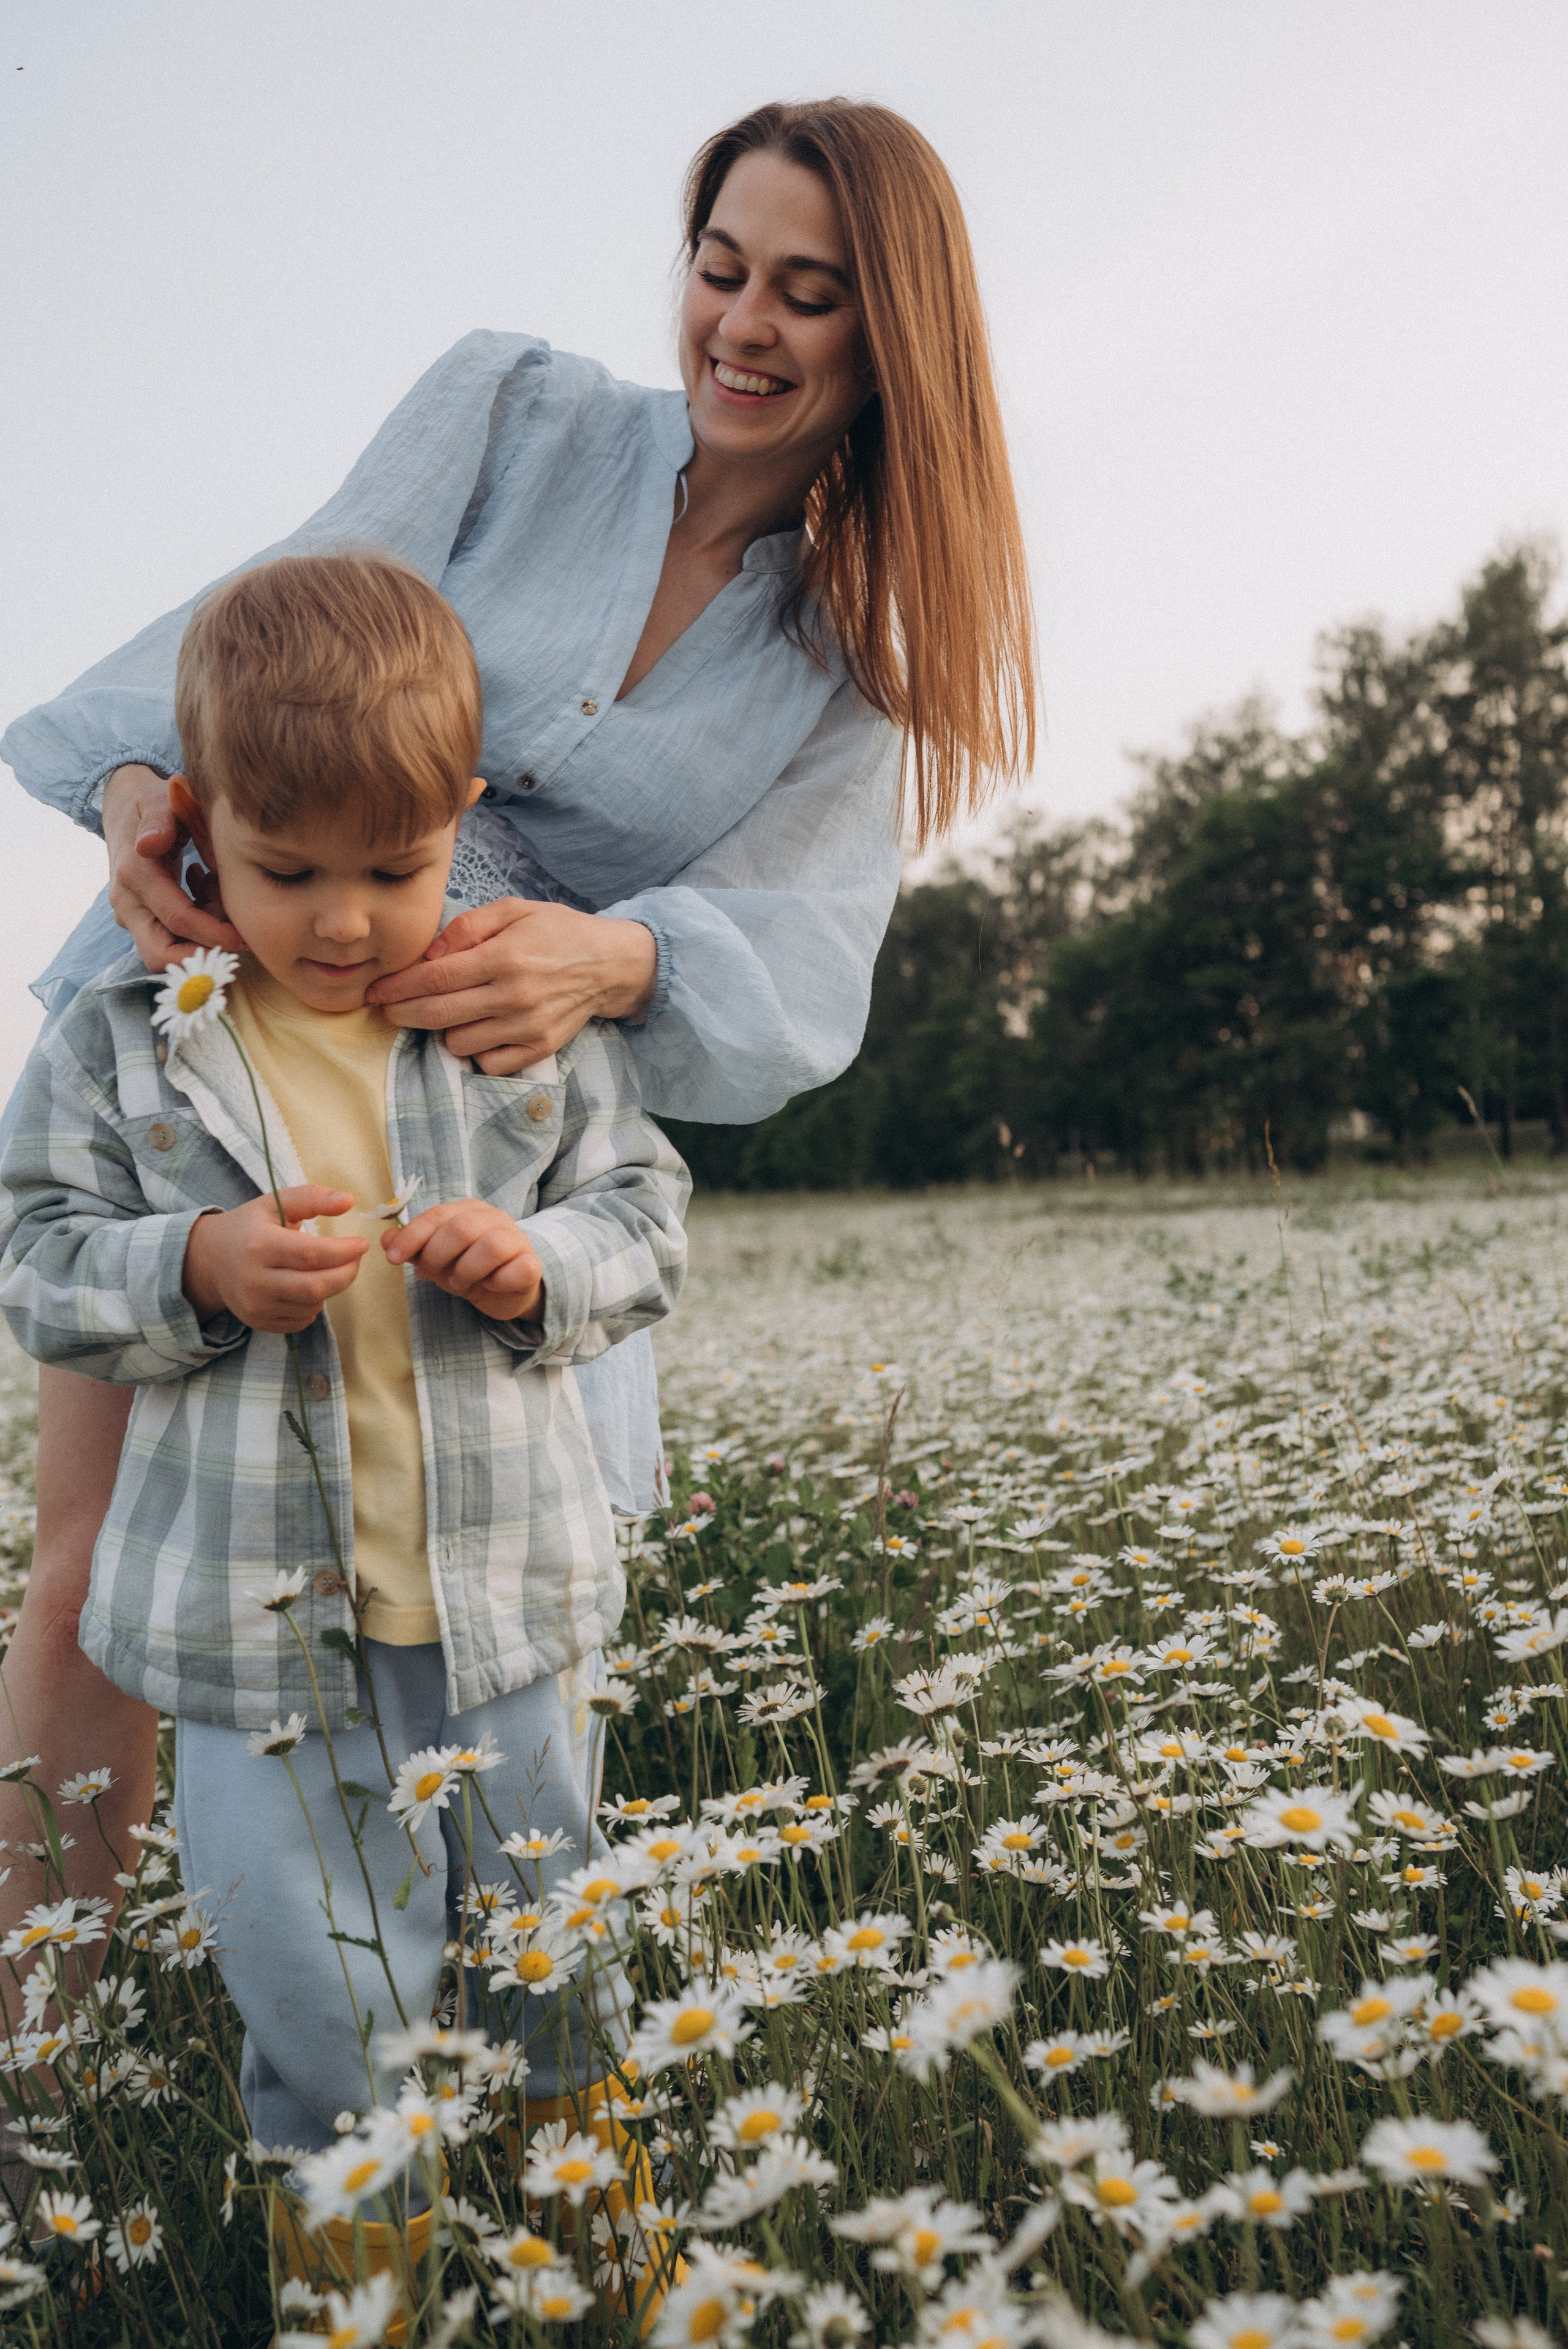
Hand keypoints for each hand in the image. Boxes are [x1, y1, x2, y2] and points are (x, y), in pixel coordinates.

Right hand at [103, 765, 246, 972]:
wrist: (127, 809)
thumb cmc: (153, 801)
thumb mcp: (160, 799)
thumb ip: (160, 817)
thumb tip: (150, 844)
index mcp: (134, 874)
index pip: (178, 919)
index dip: (213, 934)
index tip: (245, 937)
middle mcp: (127, 902)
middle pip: (160, 954)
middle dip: (203, 954)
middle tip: (239, 938)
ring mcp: (131, 915)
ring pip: (169, 950)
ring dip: (202, 935)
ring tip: (217, 890)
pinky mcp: (141, 919)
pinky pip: (171, 938)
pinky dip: (197, 925)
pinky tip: (206, 888)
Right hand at [182, 1186, 365, 1333]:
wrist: (210, 1260)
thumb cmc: (249, 1227)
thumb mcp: (275, 1203)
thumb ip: (312, 1198)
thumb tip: (349, 1201)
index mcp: (259, 1245)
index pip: (311, 1254)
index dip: (344, 1251)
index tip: (362, 1244)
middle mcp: (255, 1280)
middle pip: (315, 1287)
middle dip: (346, 1274)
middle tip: (355, 1260)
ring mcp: (256, 1306)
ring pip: (312, 1305)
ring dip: (330, 1288)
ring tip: (324, 1269)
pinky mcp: (259, 1322)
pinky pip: (302, 1320)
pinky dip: (314, 1304)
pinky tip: (306, 1285)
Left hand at [365, 898, 657, 1074]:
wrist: (610, 965)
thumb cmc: (557, 931)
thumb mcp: (513, 910)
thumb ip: (467, 926)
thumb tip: (429, 954)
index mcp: (504, 957)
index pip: (434, 978)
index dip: (397, 987)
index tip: (376, 991)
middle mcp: (514, 996)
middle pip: (438, 1014)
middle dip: (403, 1013)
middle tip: (389, 1010)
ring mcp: (527, 1028)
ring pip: (458, 1043)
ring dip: (442, 1031)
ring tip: (448, 1013)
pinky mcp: (538, 1049)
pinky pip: (488, 1064)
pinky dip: (474, 1052)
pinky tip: (477, 1031)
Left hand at [384, 1198, 544, 1320]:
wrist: (506, 1289)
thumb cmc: (469, 1268)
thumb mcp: (436, 1257)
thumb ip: (412, 1247)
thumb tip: (385, 1239)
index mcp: (468, 1210)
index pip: (437, 1215)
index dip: (412, 1236)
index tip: (393, 1259)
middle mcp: (494, 1218)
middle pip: (461, 1229)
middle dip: (437, 1255)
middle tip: (429, 1274)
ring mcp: (517, 1240)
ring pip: (491, 1247)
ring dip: (466, 1271)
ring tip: (459, 1282)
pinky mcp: (532, 1264)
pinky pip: (517, 1270)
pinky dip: (496, 1281)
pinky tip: (488, 1285)